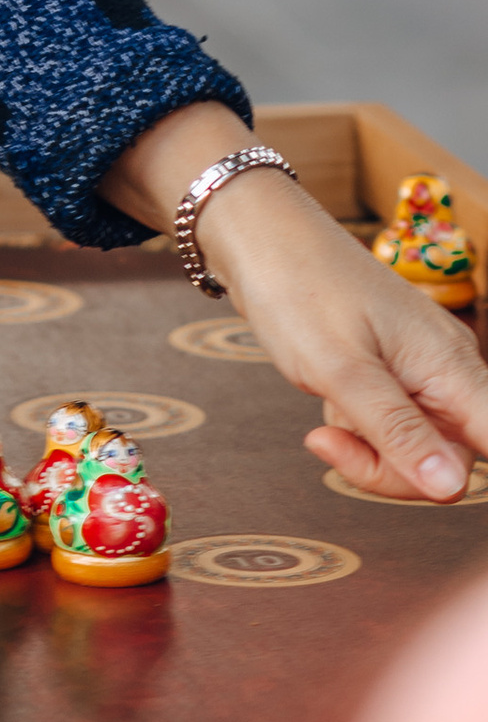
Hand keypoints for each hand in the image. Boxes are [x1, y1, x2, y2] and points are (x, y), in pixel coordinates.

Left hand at [104, 105, 487, 503]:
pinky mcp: (393, 371)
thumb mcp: (340, 369)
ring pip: (419, 447)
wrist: (256, 234)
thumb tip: (452, 487)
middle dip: (393, 470)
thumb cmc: (296, 288)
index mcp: (452, 366)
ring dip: (369, 448)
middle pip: (452, 460)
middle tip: (329, 443)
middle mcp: (448, 369)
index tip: (439, 484)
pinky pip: (392, 424)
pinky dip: (359, 426)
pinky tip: (329, 397)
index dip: (466, 474)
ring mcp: (421, 369)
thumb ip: (397, 430)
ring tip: (326, 407)